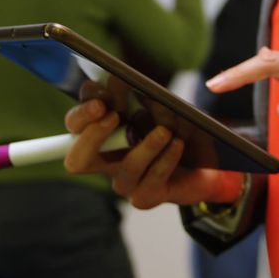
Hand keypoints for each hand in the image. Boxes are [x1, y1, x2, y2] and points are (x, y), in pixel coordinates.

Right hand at [63, 97, 243, 208]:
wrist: (203, 159)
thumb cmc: (174, 126)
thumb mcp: (157, 103)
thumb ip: (136, 93)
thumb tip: (117, 80)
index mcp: (100, 132)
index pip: (76, 124)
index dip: (81, 115)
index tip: (100, 102)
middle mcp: (105, 160)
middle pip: (77, 159)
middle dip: (92, 136)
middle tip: (113, 115)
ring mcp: (123, 181)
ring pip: (125, 167)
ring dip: (146, 146)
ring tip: (165, 131)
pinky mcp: (144, 197)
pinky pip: (151, 179)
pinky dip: (166, 158)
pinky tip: (177, 144)